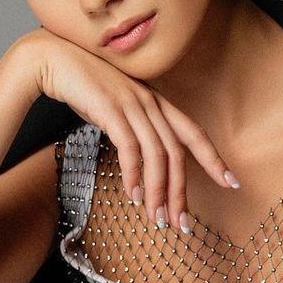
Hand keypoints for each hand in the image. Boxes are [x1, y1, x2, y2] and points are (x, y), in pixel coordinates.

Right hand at [11, 26, 240, 232]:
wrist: (52, 59)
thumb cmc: (82, 86)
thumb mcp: (117, 108)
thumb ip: (133, 129)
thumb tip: (140, 162)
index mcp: (156, 102)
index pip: (193, 133)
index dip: (214, 159)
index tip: (231, 182)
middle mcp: (150, 102)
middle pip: (177, 153)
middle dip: (181, 192)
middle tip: (182, 223)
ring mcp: (132, 104)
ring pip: (157, 156)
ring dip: (158, 192)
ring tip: (158, 219)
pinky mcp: (111, 109)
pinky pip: (130, 148)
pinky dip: (135, 174)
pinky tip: (133, 195)